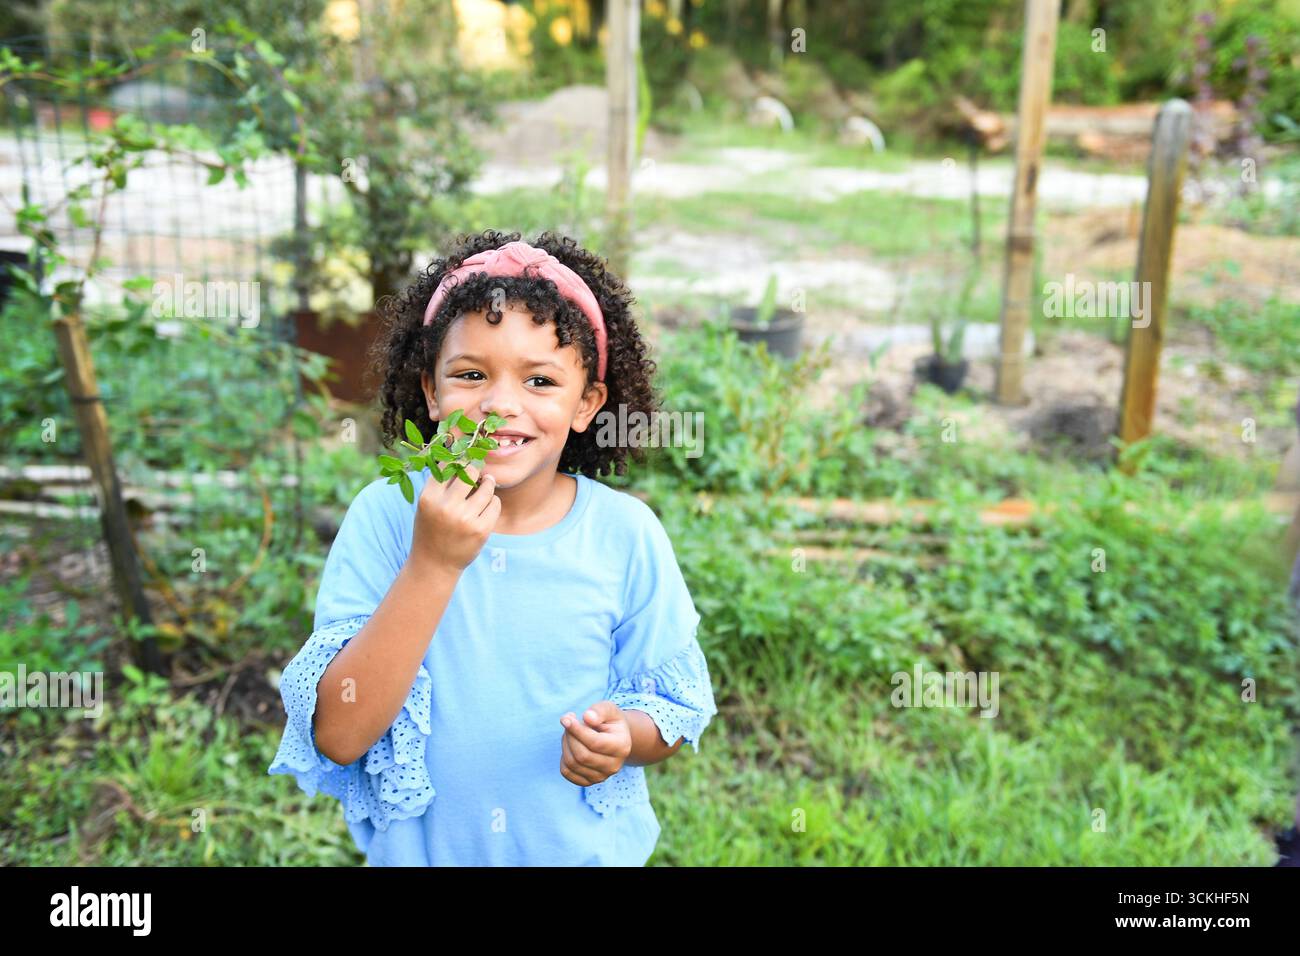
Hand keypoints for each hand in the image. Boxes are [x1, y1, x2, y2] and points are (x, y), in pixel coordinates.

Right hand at [408, 458, 500, 573]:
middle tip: (478, 474)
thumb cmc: (431, 529)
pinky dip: (493, 503)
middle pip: (470, 471)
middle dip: (476, 471)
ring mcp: (464, 519)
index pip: (448, 465)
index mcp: (429, 497)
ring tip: (485, 487)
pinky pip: (495, 504)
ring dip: (488, 485)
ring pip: (487, 488)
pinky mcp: (480, 530)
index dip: (459, 461)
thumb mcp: (427, 505)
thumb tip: (461, 456)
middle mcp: (446, 506)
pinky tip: (487, 506)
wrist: (434, 564)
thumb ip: (440, 484)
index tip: (464, 461)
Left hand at [558, 700, 631, 786]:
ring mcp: (602, 776)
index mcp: (622, 747)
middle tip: (568, 721)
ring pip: (572, 764)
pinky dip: (563, 758)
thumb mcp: (609, 709)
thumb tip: (587, 717)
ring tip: (570, 732)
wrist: (614, 738)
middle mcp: (614, 766)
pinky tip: (570, 746)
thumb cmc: (609, 721)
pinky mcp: (589, 782)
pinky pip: (567, 773)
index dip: (577, 730)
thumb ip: (599, 710)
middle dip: (570, 736)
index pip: (595, 743)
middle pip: (582, 756)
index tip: (566, 718)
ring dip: (565, 744)